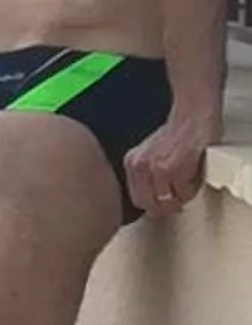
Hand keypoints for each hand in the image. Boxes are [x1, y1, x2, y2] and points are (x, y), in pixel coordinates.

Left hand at [123, 99, 220, 215]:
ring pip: (169, 202)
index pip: (137, 200)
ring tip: (187, 185)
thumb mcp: (149, 154)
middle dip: (167, 208)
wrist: (192, 115)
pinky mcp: (175, 169)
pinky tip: (194, 176)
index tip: (163, 205)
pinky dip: (192, 190)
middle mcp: (140, 166)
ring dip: (181, 199)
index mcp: (131, 163)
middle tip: (178, 201)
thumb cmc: (176, 134)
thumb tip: (150, 202)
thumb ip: (145, 175)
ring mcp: (157, 168)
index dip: (153, 206)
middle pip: (150, 205)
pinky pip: (185, 193)